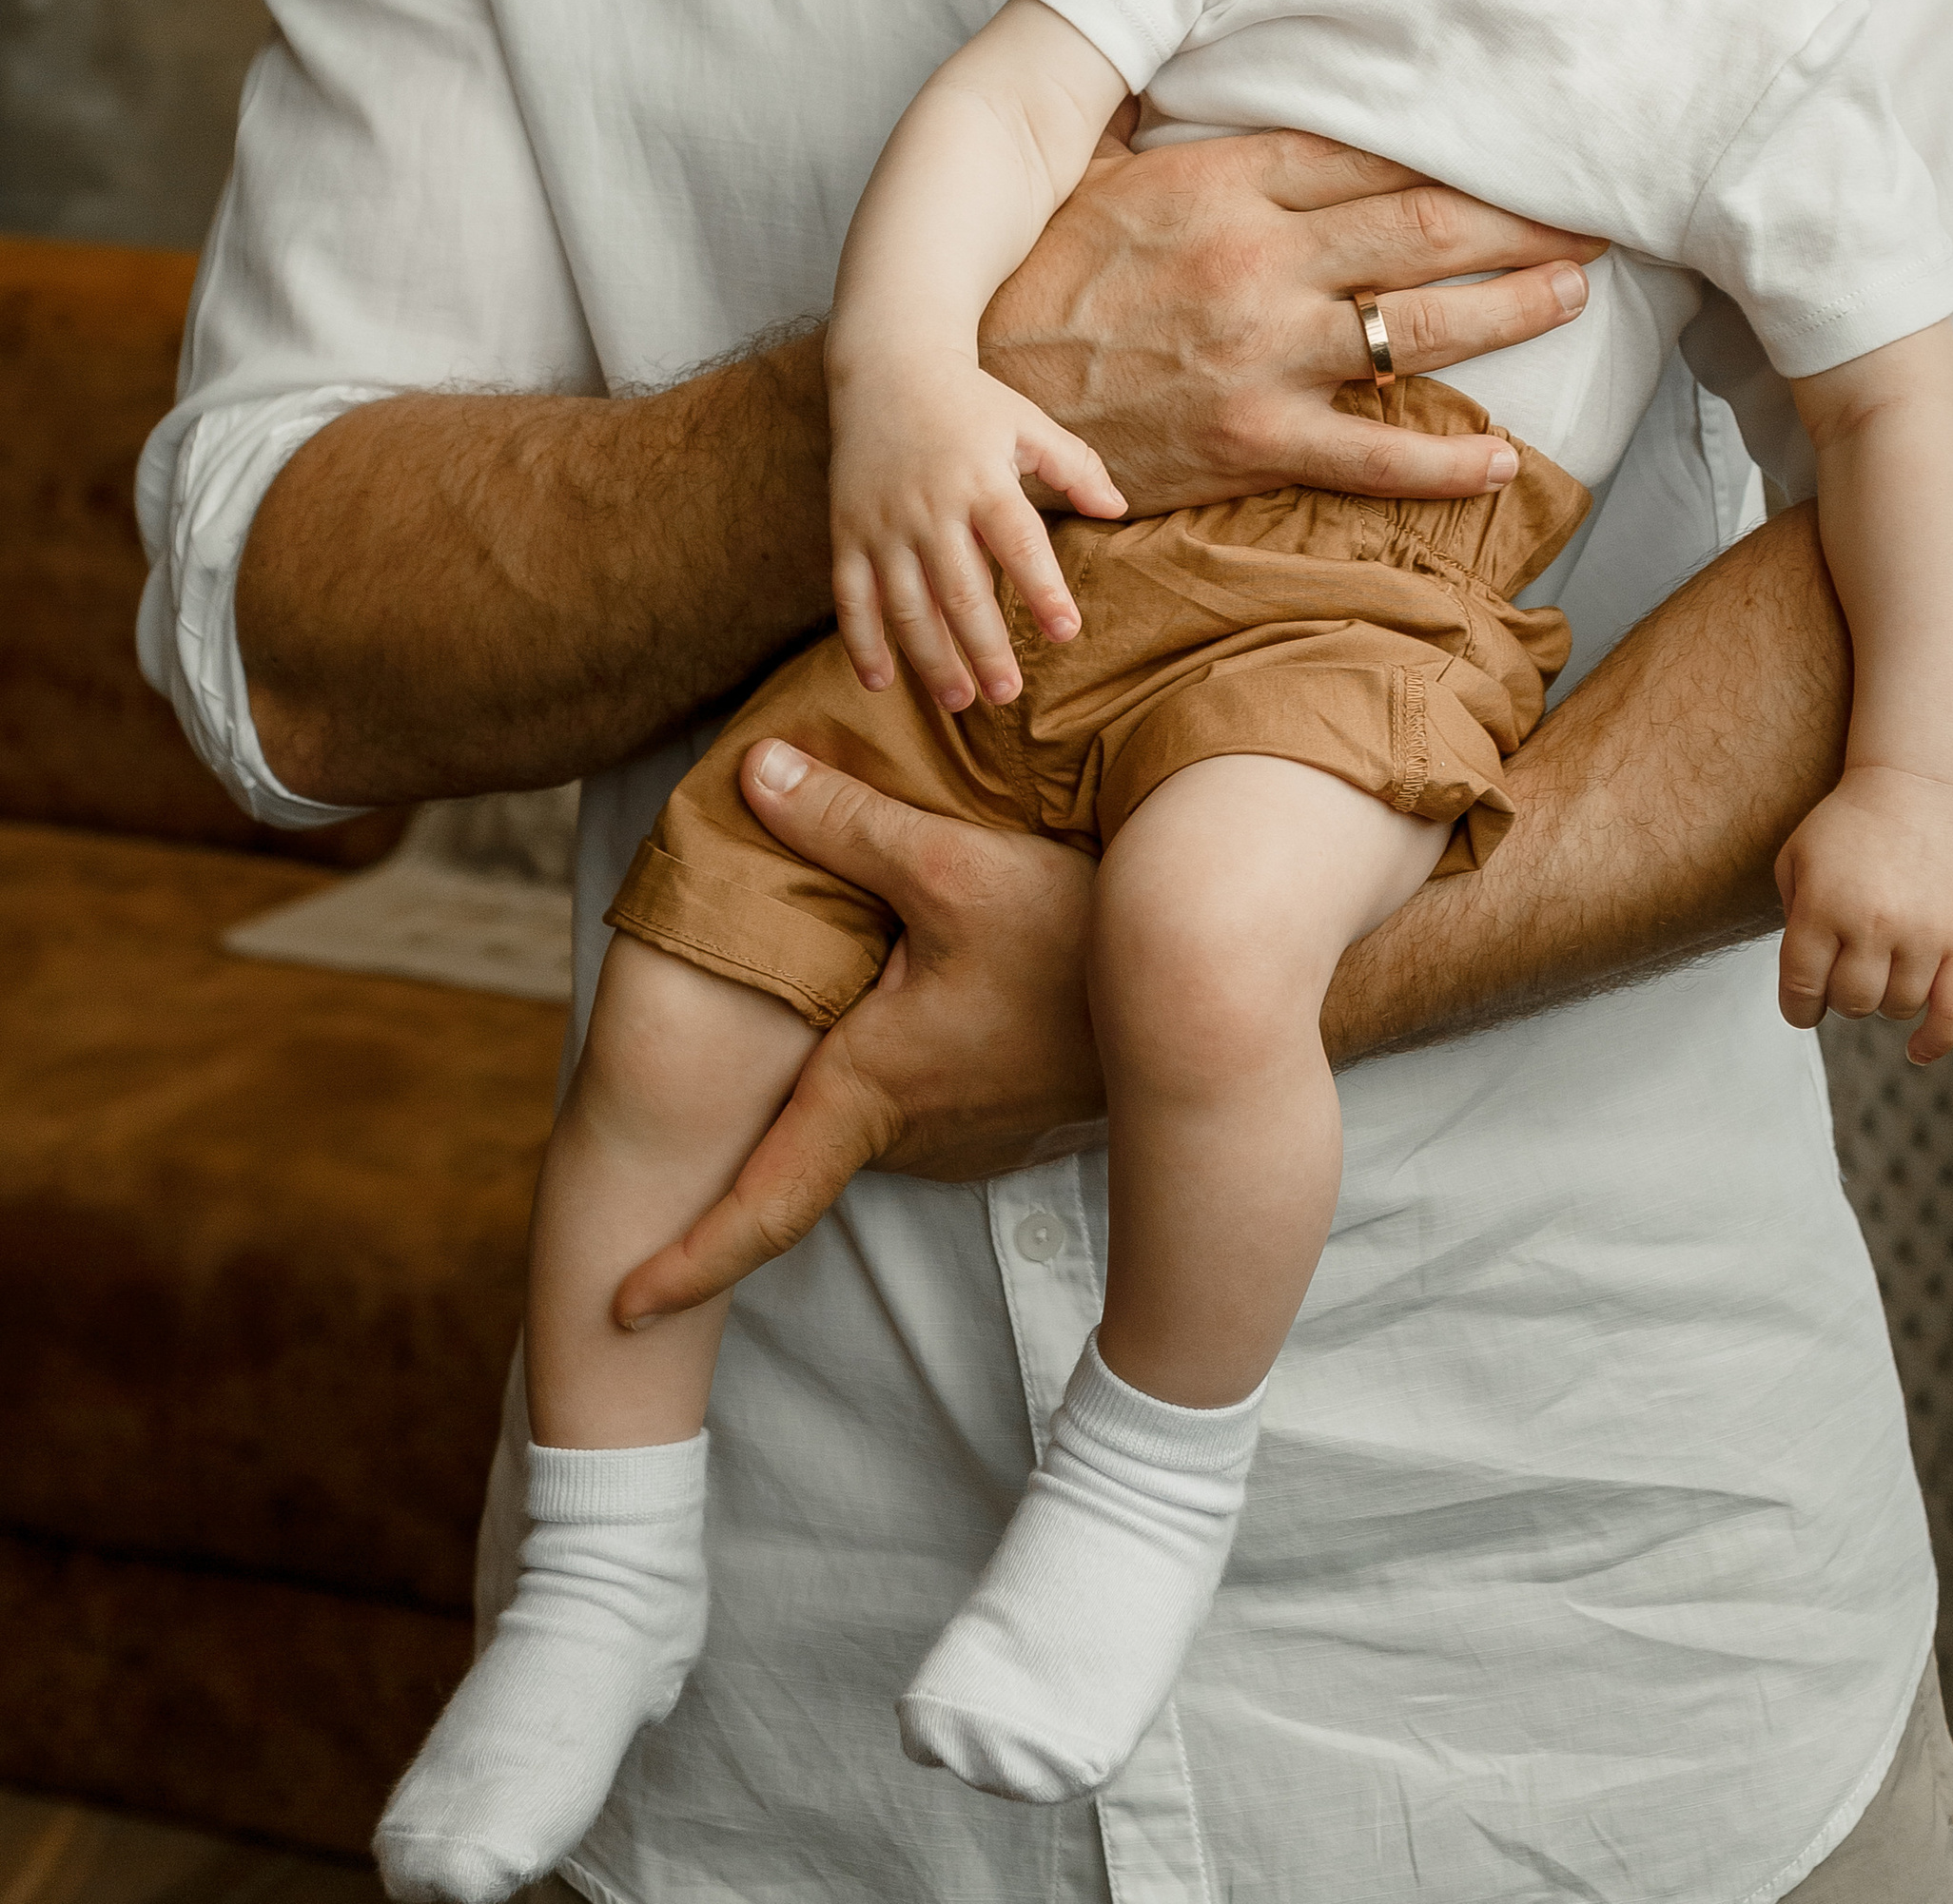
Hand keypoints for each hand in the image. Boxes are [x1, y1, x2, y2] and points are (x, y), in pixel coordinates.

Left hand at [612, 743, 1107, 1324]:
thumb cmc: (1071, 937)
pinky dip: (902, 1056)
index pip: (764, 1203)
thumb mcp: (947, 864)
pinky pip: (931, 1088)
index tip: (616, 1308)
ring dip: (846, 1077)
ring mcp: (970, 1124)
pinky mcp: (1013, 1101)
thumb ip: (841, 824)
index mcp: (871, 1089)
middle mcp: (912, 1127)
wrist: (1205, 986)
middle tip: (681, 1140)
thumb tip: (752, 775)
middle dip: (752, 1138)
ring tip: (813, 1032)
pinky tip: (915, 997)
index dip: (687, 1262)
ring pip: (874, 1106)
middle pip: (809, 1137)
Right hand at [830, 356, 1123, 710]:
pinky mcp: (847, 532)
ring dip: (930, 658)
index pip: (1018, 543)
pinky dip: (861, 643)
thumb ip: (1074, 466)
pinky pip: (851, 598)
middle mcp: (930, 506)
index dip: (1042, 589)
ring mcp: (883, 524)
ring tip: (959, 700)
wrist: (884, 369)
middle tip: (1008, 694)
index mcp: (982, 480)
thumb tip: (1117, 510)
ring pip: (906, 605)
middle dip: (984, 648)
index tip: (1066, 632)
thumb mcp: (1027, 423)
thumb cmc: (969, 403)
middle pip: (960, 590)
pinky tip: (881, 684)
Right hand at [981, 127, 1601, 511]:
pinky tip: (1504, 454)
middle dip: (1521, 221)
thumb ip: (1169, 122)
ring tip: (1574, 292)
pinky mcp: (1255, 441)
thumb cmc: (1035, 278)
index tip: (1519, 145)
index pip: (1371, 154)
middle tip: (1589, 215)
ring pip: (1422, 328)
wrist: (973, 397)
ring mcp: (1262, 355)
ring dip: (1514, 309)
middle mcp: (1257, 263)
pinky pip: (1372, 454)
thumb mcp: (1096, 172)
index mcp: (1222, 184)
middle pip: (1424, 229)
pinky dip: (1446, 459)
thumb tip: (1195, 47)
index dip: (1459, 151)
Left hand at [1773, 764, 1952, 1063]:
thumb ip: (1791, 921)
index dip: (1797, 1008)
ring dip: (1881, 999)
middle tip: (1842, 968)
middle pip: (1851, 1002)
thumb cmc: (1846, 825)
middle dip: (1839, 995)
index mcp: (1823, 907)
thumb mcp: (1795, 859)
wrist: (1916, 788)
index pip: (1802, 987)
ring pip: (1896, 1007)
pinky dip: (1936, 1041)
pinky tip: (1916, 1052)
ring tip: (1878, 967)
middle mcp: (1874, 925)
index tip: (1801, 1007)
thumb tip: (1801, 983)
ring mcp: (1924, 934)